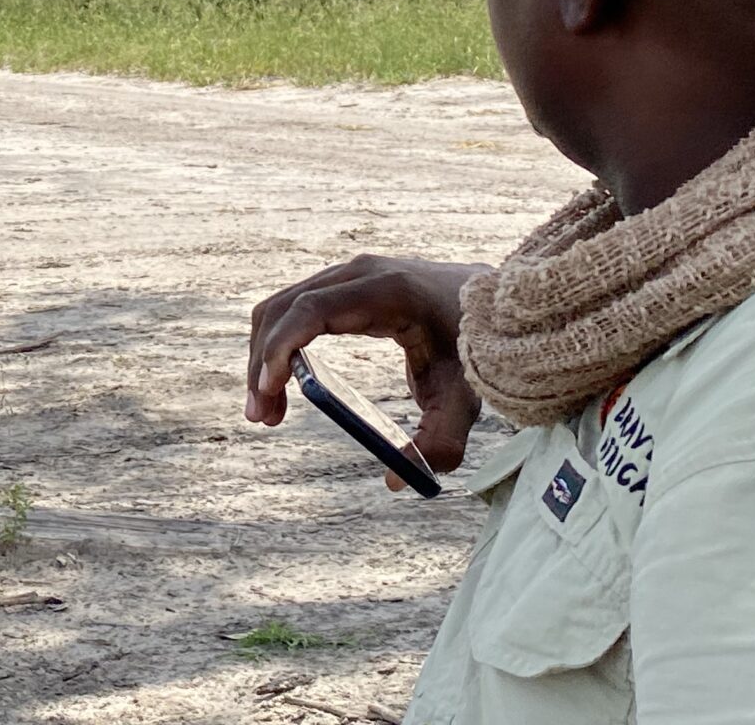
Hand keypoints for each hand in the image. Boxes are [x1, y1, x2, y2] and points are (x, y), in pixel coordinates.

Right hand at [246, 254, 489, 488]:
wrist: (494, 306)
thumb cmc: (477, 349)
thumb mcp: (464, 399)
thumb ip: (439, 442)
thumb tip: (395, 481)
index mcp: (387, 291)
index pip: (312, 310)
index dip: (281, 349)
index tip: (268, 391)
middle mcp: (360, 273)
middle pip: (284, 309)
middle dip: (263, 363)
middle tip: (260, 418)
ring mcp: (349, 274)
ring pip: (281, 308)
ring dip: (265, 356)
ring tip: (268, 411)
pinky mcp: (344, 284)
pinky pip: (294, 308)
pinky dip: (279, 344)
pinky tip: (284, 384)